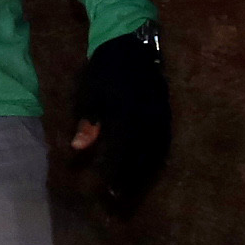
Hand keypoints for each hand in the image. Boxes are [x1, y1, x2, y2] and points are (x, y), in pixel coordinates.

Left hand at [72, 28, 171, 214]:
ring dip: (145, 174)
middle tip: (121, 201)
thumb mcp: (90, 93)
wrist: (132, 42)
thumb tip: (78, 149)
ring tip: (134, 192)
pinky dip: (156, 160)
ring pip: (156, 153)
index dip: (116, 175)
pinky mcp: (166, 112)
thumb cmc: (105, 69)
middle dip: (132, 181)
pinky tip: (148, 171)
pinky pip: (164, 143)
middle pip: (143, 158)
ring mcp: (161, 115)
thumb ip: (87, 122)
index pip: (123, 153)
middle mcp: (149, 118)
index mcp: (129, 114)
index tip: (108, 194)